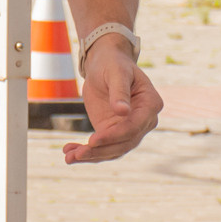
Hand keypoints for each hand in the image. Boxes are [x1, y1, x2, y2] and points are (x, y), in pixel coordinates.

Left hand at [64, 41, 161, 162]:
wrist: (105, 64)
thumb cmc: (114, 64)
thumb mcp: (116, 73)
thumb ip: (120, 91)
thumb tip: (123, 111)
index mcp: (151, 104)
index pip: (133, 127)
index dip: (114, 136)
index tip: (92, 140)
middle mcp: (144, 121)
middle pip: (124, 143)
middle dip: (100, 151)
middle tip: (77, 154)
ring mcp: (130, 129)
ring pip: (113, 150)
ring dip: (91, 156)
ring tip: (69, 157)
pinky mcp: (114, 132)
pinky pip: (103, 147)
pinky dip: (87, 152)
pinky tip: (69, 153)